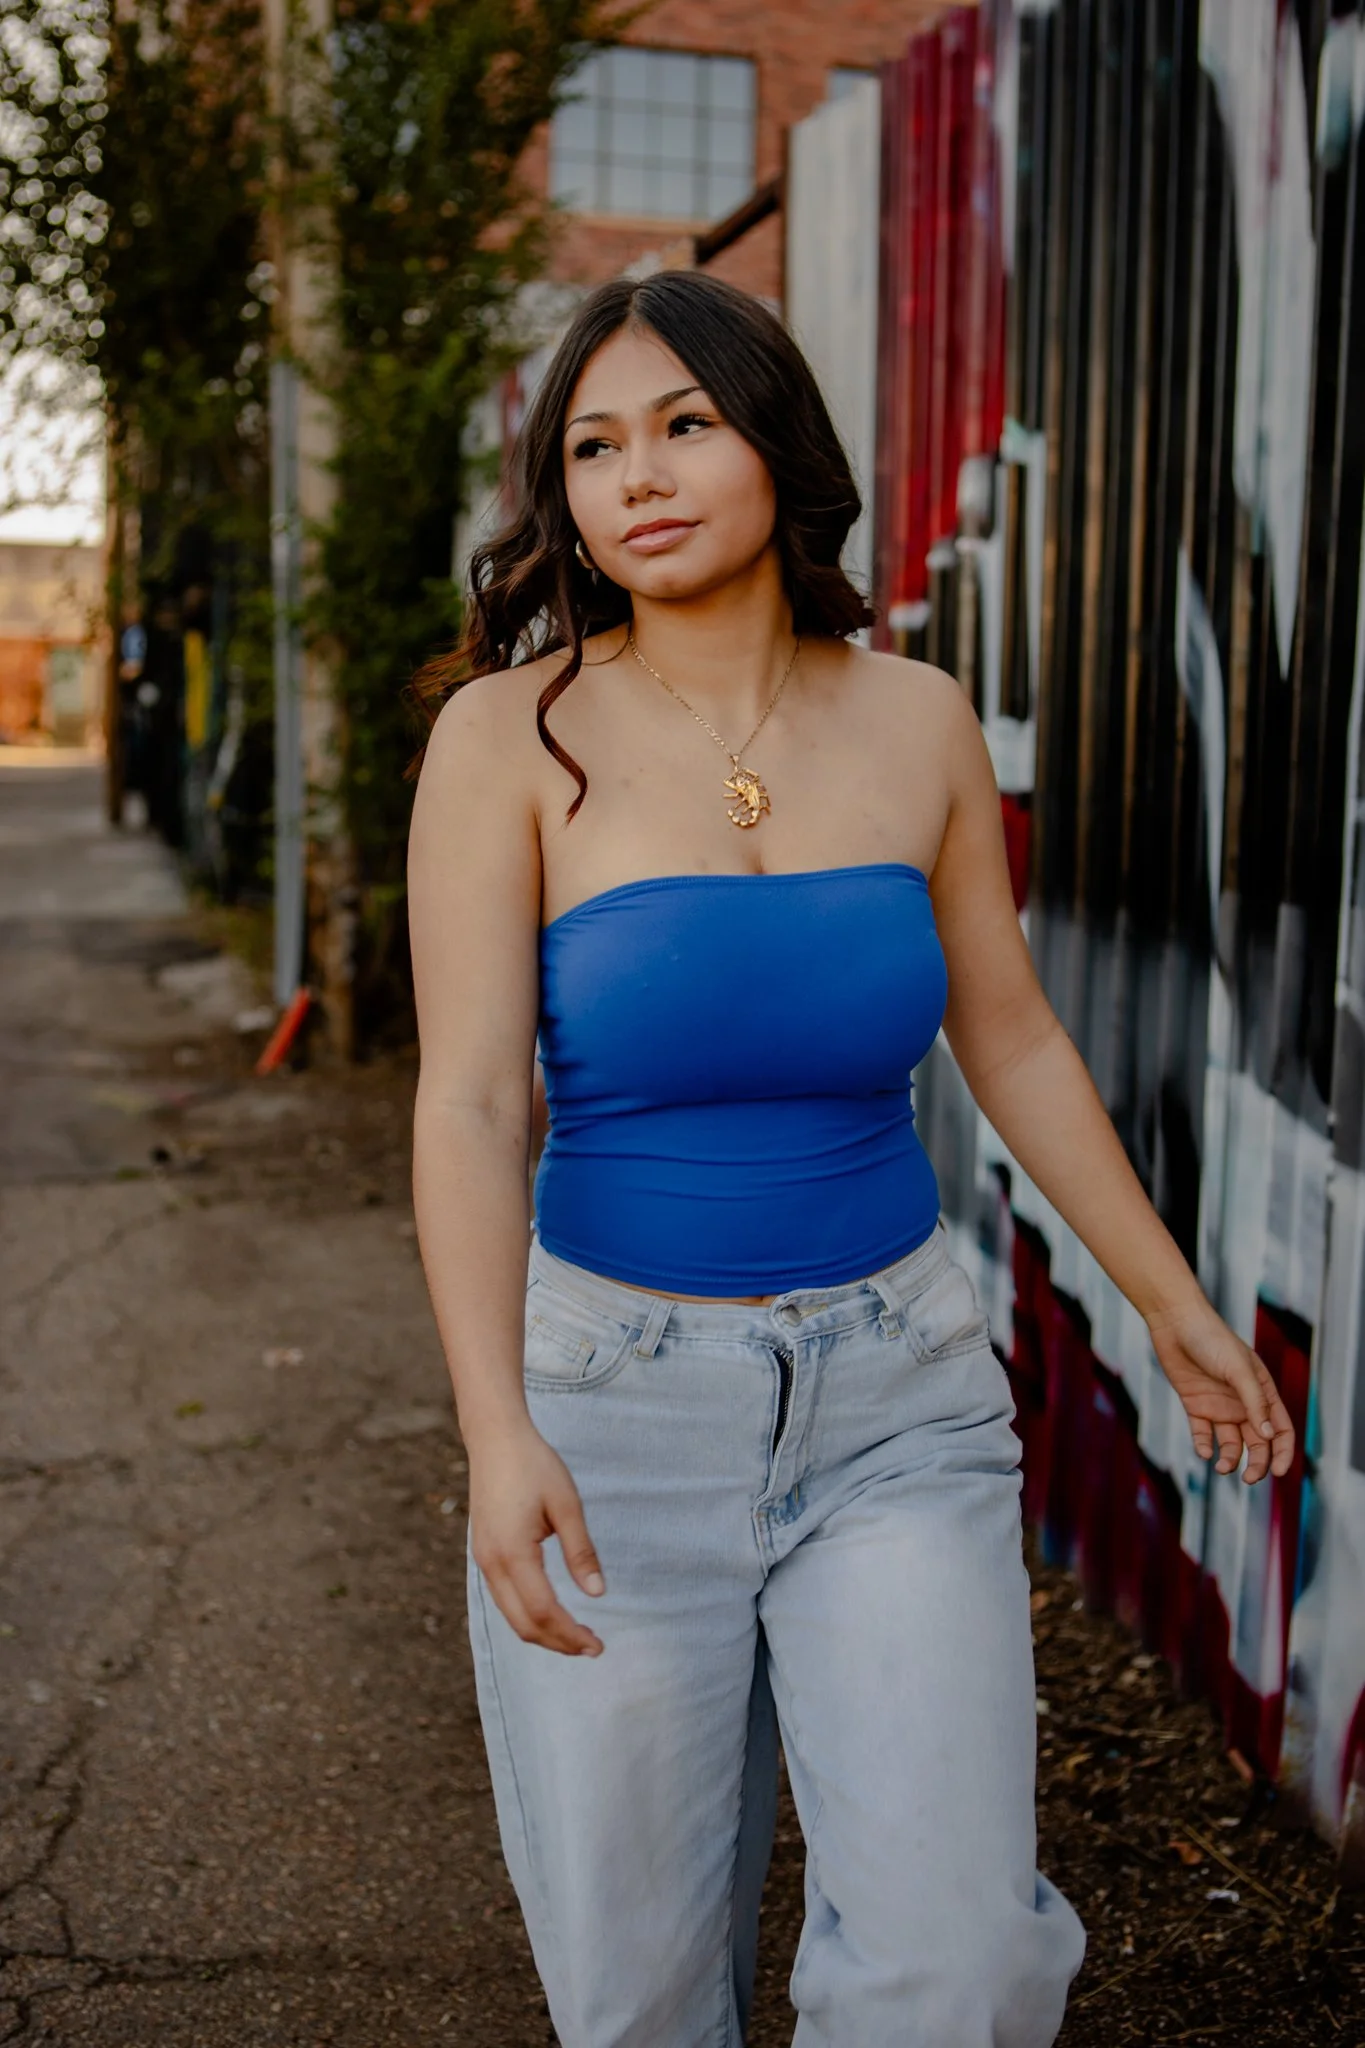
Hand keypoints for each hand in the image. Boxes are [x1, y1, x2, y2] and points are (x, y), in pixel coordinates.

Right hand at [468, 1422, 605, 1655]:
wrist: (495, 1438)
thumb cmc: (534, 1465)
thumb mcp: (567, 1504)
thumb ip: (581, 1551)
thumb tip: (598, 1593)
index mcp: (512, 1552)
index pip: (543, 1611)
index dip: (570, 1634)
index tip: (598, 1645)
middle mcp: (491, 1563)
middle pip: (523, 1623)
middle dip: (558, 1642)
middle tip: (593, 1647)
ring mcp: (483, 1559)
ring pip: (511, 1615)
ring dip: (543, 1632)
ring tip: (577, 1636)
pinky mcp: (483, 1553)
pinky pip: (504, 1598)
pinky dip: (528, 1615)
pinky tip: (552, 1613)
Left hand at [1146, 1295, 1295, 1483]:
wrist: (1175, 1322)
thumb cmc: (1212, 1340)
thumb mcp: (1238, 1370)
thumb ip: (1254, 1402)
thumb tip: (1269, 1436)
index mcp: (1262, 1392)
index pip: (1280, 1430)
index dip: (1282, 1452)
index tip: (1278, 1472)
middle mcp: (1243, 1402)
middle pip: (1257, 1442)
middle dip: (1257, 1463)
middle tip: (1249, 1479)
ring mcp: (1219, 1405)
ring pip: (1230, 1443)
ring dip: (1229, 1459)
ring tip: (1222, 1467)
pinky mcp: (1196, 1405)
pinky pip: (1203, 1433)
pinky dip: (1204, 1446)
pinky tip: (1204, 1452)